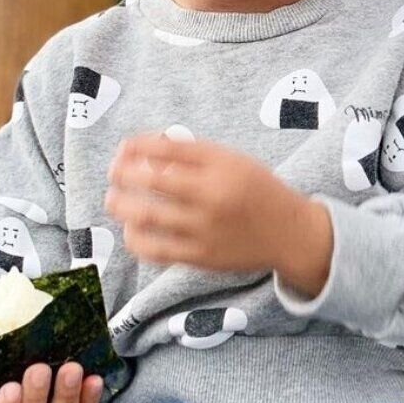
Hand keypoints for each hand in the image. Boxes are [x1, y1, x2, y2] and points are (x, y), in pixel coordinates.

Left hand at [106, 134, 327, 278]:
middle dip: (122, 174)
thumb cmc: (258, 192)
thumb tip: (148, 149)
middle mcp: (212, 196)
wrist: (290, 233)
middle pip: (151, 181)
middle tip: (113, 172)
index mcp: (221, 167)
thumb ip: (195, 154)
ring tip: (114, 200)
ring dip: (121, 205)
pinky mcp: (200, 256)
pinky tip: (132, 229)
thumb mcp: (234, 161)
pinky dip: (136, 238)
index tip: (124, 147)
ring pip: (146, 215)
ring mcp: (204, 229)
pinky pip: (155, 249)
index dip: (138, 146)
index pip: (167, 150)